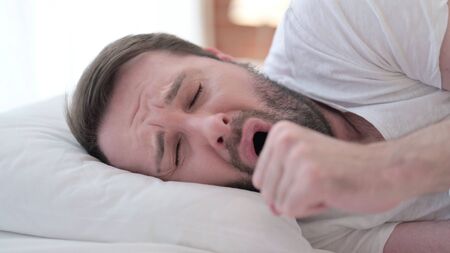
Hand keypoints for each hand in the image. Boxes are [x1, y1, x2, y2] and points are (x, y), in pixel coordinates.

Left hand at [252, 121, 412, 217]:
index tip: (312, 173)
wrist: (386, 169)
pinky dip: (313, 208)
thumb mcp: (304, 163)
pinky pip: (292, 210)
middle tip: (322, 180)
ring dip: (306, 201)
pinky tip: (332, 192)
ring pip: (279, 203)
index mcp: (281, 132)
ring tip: (328, 184)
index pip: (260, 179)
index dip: (286, 186)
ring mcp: (298, 157)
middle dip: (294, 196)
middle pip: (267, 192)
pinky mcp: (311, 177)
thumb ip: (280, 180)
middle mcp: (285, 139)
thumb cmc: (345, 168)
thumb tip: (271, 206)